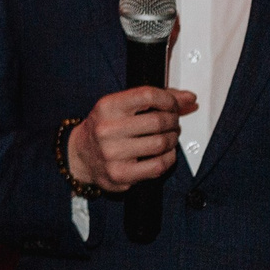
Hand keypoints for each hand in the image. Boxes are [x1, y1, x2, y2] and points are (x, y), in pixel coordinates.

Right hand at [68, 85, 193, 191]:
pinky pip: (159, 165)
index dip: (169, 99)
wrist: (80, 156)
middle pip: (159, 120)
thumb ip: (156, 100)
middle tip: (172, 123)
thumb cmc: (105, 128)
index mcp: (107, 107)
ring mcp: (112, 153)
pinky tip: (164, 153)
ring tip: (167, 137)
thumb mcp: (122, 107)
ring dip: (172, 139)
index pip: (147, 95)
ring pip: (161, 143)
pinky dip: (169, 158)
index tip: (173, 105)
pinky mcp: (120, 173)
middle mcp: (107, 129)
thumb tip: (189, 98)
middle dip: (173, 121)